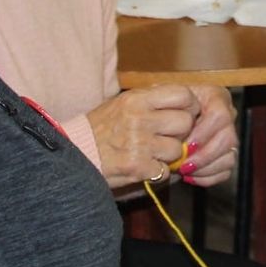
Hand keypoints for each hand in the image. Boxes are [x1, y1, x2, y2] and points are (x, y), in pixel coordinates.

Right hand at [86, 84, 201, 188]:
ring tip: (152, 153)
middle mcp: (140, 119)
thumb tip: (182, 97)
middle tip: (169, 136)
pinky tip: (145, 166)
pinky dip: (158, 172)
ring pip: (177, 149)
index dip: (190, 105)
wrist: (76, 154)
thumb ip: (151, 98)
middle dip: (181, 132)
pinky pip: (165, 171)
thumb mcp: (123, 103)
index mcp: (137, 99)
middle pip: (185, 122)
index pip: (183, 94)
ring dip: (169, 155)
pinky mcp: (137, 167)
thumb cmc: (101, 128)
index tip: (185, 113)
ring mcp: (139, 144)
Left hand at [174, 85, 239, 187]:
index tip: (185, 146)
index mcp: (216, 96)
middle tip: (184, 164)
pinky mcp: (227, 155)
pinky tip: (190, 175)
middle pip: (228, 138)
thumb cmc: (164, 109)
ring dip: (205, 168)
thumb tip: (177, 132)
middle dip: (204, 155)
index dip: (204, 134)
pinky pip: (225, 171)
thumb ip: (172, 110)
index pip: (220, 115)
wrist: (163, 122)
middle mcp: (228, 114)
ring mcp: (229, 136)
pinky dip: (207, 177)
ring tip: (184, 170)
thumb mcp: (165, 101)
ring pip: (229, 157)